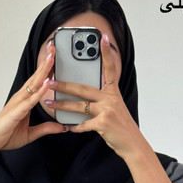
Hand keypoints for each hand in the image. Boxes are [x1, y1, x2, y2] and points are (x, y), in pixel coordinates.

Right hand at [0, 43, 66, 153]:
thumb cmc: (6, 135)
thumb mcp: (31, 133)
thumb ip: (46, 129)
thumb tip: (62, 128)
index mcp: (24, 101)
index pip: (38, 82)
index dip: (46, 69)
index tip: (54, 57)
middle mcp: (21, 98)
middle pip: (36, 77)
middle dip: (46, 62)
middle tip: (54, 47)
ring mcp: (18, 103)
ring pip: (34, 83)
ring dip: (43, 70)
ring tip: (52, 57)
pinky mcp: (17, 111)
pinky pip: (31, 100)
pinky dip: (40, 91)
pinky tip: (47, 83)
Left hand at [44, 33, 142, 158]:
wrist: (132, 144)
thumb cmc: (121, 126)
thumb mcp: (115, 108)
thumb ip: (103, 99)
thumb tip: (85, 96)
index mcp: (113, 92)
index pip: (109, 69)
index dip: (106, 53)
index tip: (102, 38)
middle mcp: (110, 98)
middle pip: (83, 88)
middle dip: (64, 85)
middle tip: (50, 81)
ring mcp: (107, 110)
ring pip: (79, 106)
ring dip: (62, 106)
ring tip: (49, 104)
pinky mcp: (103, 123)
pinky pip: (83, 124)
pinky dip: (75, 127)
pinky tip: (68, 127)